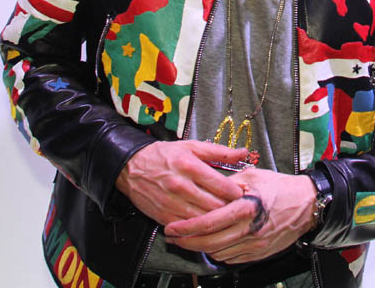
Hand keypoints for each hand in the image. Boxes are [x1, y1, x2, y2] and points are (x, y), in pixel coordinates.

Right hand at [115, 140, 249, 224]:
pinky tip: (206, 221)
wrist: (131, 167)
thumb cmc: (163, 155)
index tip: (242, 192)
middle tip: (237, 206)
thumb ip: (219, 151)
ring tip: (224, 214)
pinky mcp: (164, 217)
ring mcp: (172, 203)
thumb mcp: (191, 147)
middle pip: (216, 205)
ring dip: (217, 219)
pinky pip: (189, 228)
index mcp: (189, 166)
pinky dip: (200, 227)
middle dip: (230, 208)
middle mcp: (181, 185)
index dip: (237, 192)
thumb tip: (243, 153)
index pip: (222, 186)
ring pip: (204, 219)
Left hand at [163, 168, 315, 263]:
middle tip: (172, 237)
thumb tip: (204, 186)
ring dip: (200, 248)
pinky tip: (209, 243)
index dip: (187, 227)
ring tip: (187, 239)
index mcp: (246, 208)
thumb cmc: (279, 187)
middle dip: (187, 242)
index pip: (209, 222)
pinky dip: (217, 252)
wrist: (306, 205)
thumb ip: (227, 183)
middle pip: (209, 243)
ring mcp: (255, 245)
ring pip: (218, 253)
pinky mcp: (259, 254)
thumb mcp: (251, 176)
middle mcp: (249, 230)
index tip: (172, 226)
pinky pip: (231, 258)